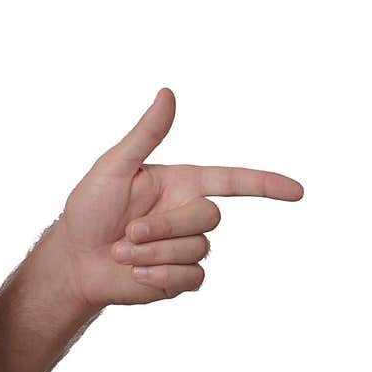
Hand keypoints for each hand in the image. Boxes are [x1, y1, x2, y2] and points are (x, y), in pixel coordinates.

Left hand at [53, 87, 303, 312]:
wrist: (74, 260)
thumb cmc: (88, 209)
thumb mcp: (114, 167)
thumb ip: (146, 133)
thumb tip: (167, 93)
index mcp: (181, 183)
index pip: (233, 181)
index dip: (267, 185)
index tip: (297, 192)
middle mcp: (188, 213)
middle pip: (209, 217)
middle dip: (166, 227)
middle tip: (129, 231)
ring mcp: (186, 247)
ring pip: (197, 250)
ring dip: (155, 253)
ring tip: (123, 252)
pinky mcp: (180, 278)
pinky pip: (192, 278)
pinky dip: (160, 277)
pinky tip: (136, 274)